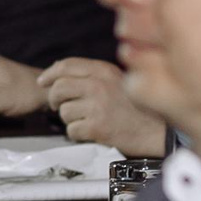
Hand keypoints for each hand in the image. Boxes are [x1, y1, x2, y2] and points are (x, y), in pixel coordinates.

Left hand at [38, 57, 165, 156]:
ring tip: (88, 121)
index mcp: (104, 70)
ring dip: (70, 120)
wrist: (158, 131)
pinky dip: (78, 134)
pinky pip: (71, 130)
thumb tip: (56, 71)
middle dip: (55, 100)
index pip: (66, 65)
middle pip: (58, 88)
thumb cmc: (138, 107)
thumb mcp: (118, 80)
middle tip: (60, 107)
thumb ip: (92, 74)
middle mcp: (99, 84)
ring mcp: (98, 105)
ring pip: (63, 111)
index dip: (50, 74)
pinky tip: (92, 132)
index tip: (42, 82)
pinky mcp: (97, 126)